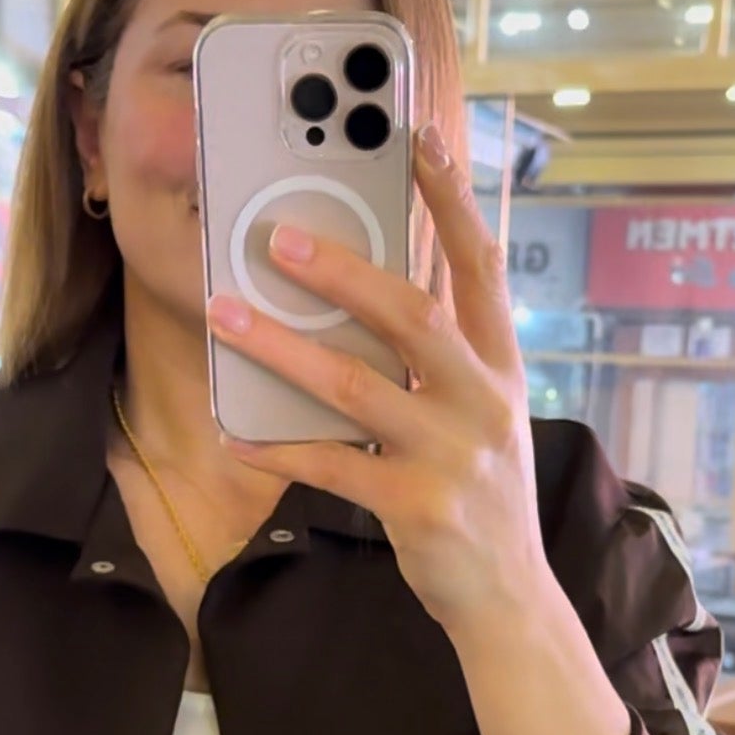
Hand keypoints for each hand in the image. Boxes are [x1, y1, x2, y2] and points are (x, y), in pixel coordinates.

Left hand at [208, 122, 547, 640]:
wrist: (509, 598)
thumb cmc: (479, 497)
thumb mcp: (480, 418)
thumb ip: (437, 362)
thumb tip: (361, 298)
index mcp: (500, 368)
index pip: (480, 266)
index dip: (451, 200)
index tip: (418, 137)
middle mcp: (483, 401)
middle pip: (413, 315)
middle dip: (344, 271)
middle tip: (279, 238)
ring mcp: (452, 455)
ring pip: (356, 387)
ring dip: (282, 348)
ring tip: (226, 315)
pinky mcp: (418, 506)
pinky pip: (331, 467)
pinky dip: (277, 448)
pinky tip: (236, 430)